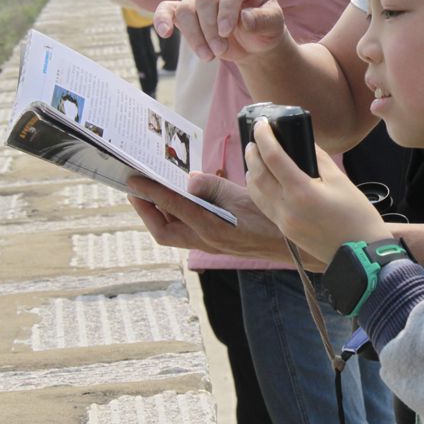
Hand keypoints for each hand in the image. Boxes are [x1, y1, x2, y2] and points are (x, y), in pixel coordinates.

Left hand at [127, 171, 326, 267]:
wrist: (291, 244)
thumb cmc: (270, 217)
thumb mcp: (242, 195)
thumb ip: (212, 187)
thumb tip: (187, 180)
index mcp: (211, 227)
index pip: (172, 206)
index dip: (149, 192)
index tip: (132, 179)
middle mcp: (205, 240)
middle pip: (163, 231)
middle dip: (145, 210)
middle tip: (134, 189)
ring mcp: (209, 244)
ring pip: (172, 233)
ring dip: (159, 214)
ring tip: (150, 193)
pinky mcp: (215, 243)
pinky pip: (186, 231)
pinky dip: (176, 216)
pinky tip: (179, 200)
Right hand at [153, 0, 286, 61]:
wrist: (254, 40)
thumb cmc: (265, 27)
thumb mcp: (274, 24)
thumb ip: (262, 20)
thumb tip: (244, 18)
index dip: (226, 12)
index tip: (226, 33)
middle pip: (205, 0)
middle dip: (210, 29)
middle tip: (221, 51)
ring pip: (186, 9)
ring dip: (194, 35)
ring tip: (208, 56)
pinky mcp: (186, 9)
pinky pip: (168, 9)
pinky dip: (162, 19)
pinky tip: (165, 33)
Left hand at [246, 119, 390, 264]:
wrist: (361, 256)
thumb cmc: (357, 217)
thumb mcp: (341, 181)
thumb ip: (319, 159)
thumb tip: (304, 143)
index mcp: (301, 192)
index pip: (273, 157)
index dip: (264, 137)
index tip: (261, 123)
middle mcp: (286, 207)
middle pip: (257, 173)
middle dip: (252, 152)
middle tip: (255, 136)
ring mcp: (283, 221)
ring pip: (255, 191)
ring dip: (251, 170)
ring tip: (256, 155)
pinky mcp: (285, 230)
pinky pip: (263, 204)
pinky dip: (257, 187)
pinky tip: (263, 179)